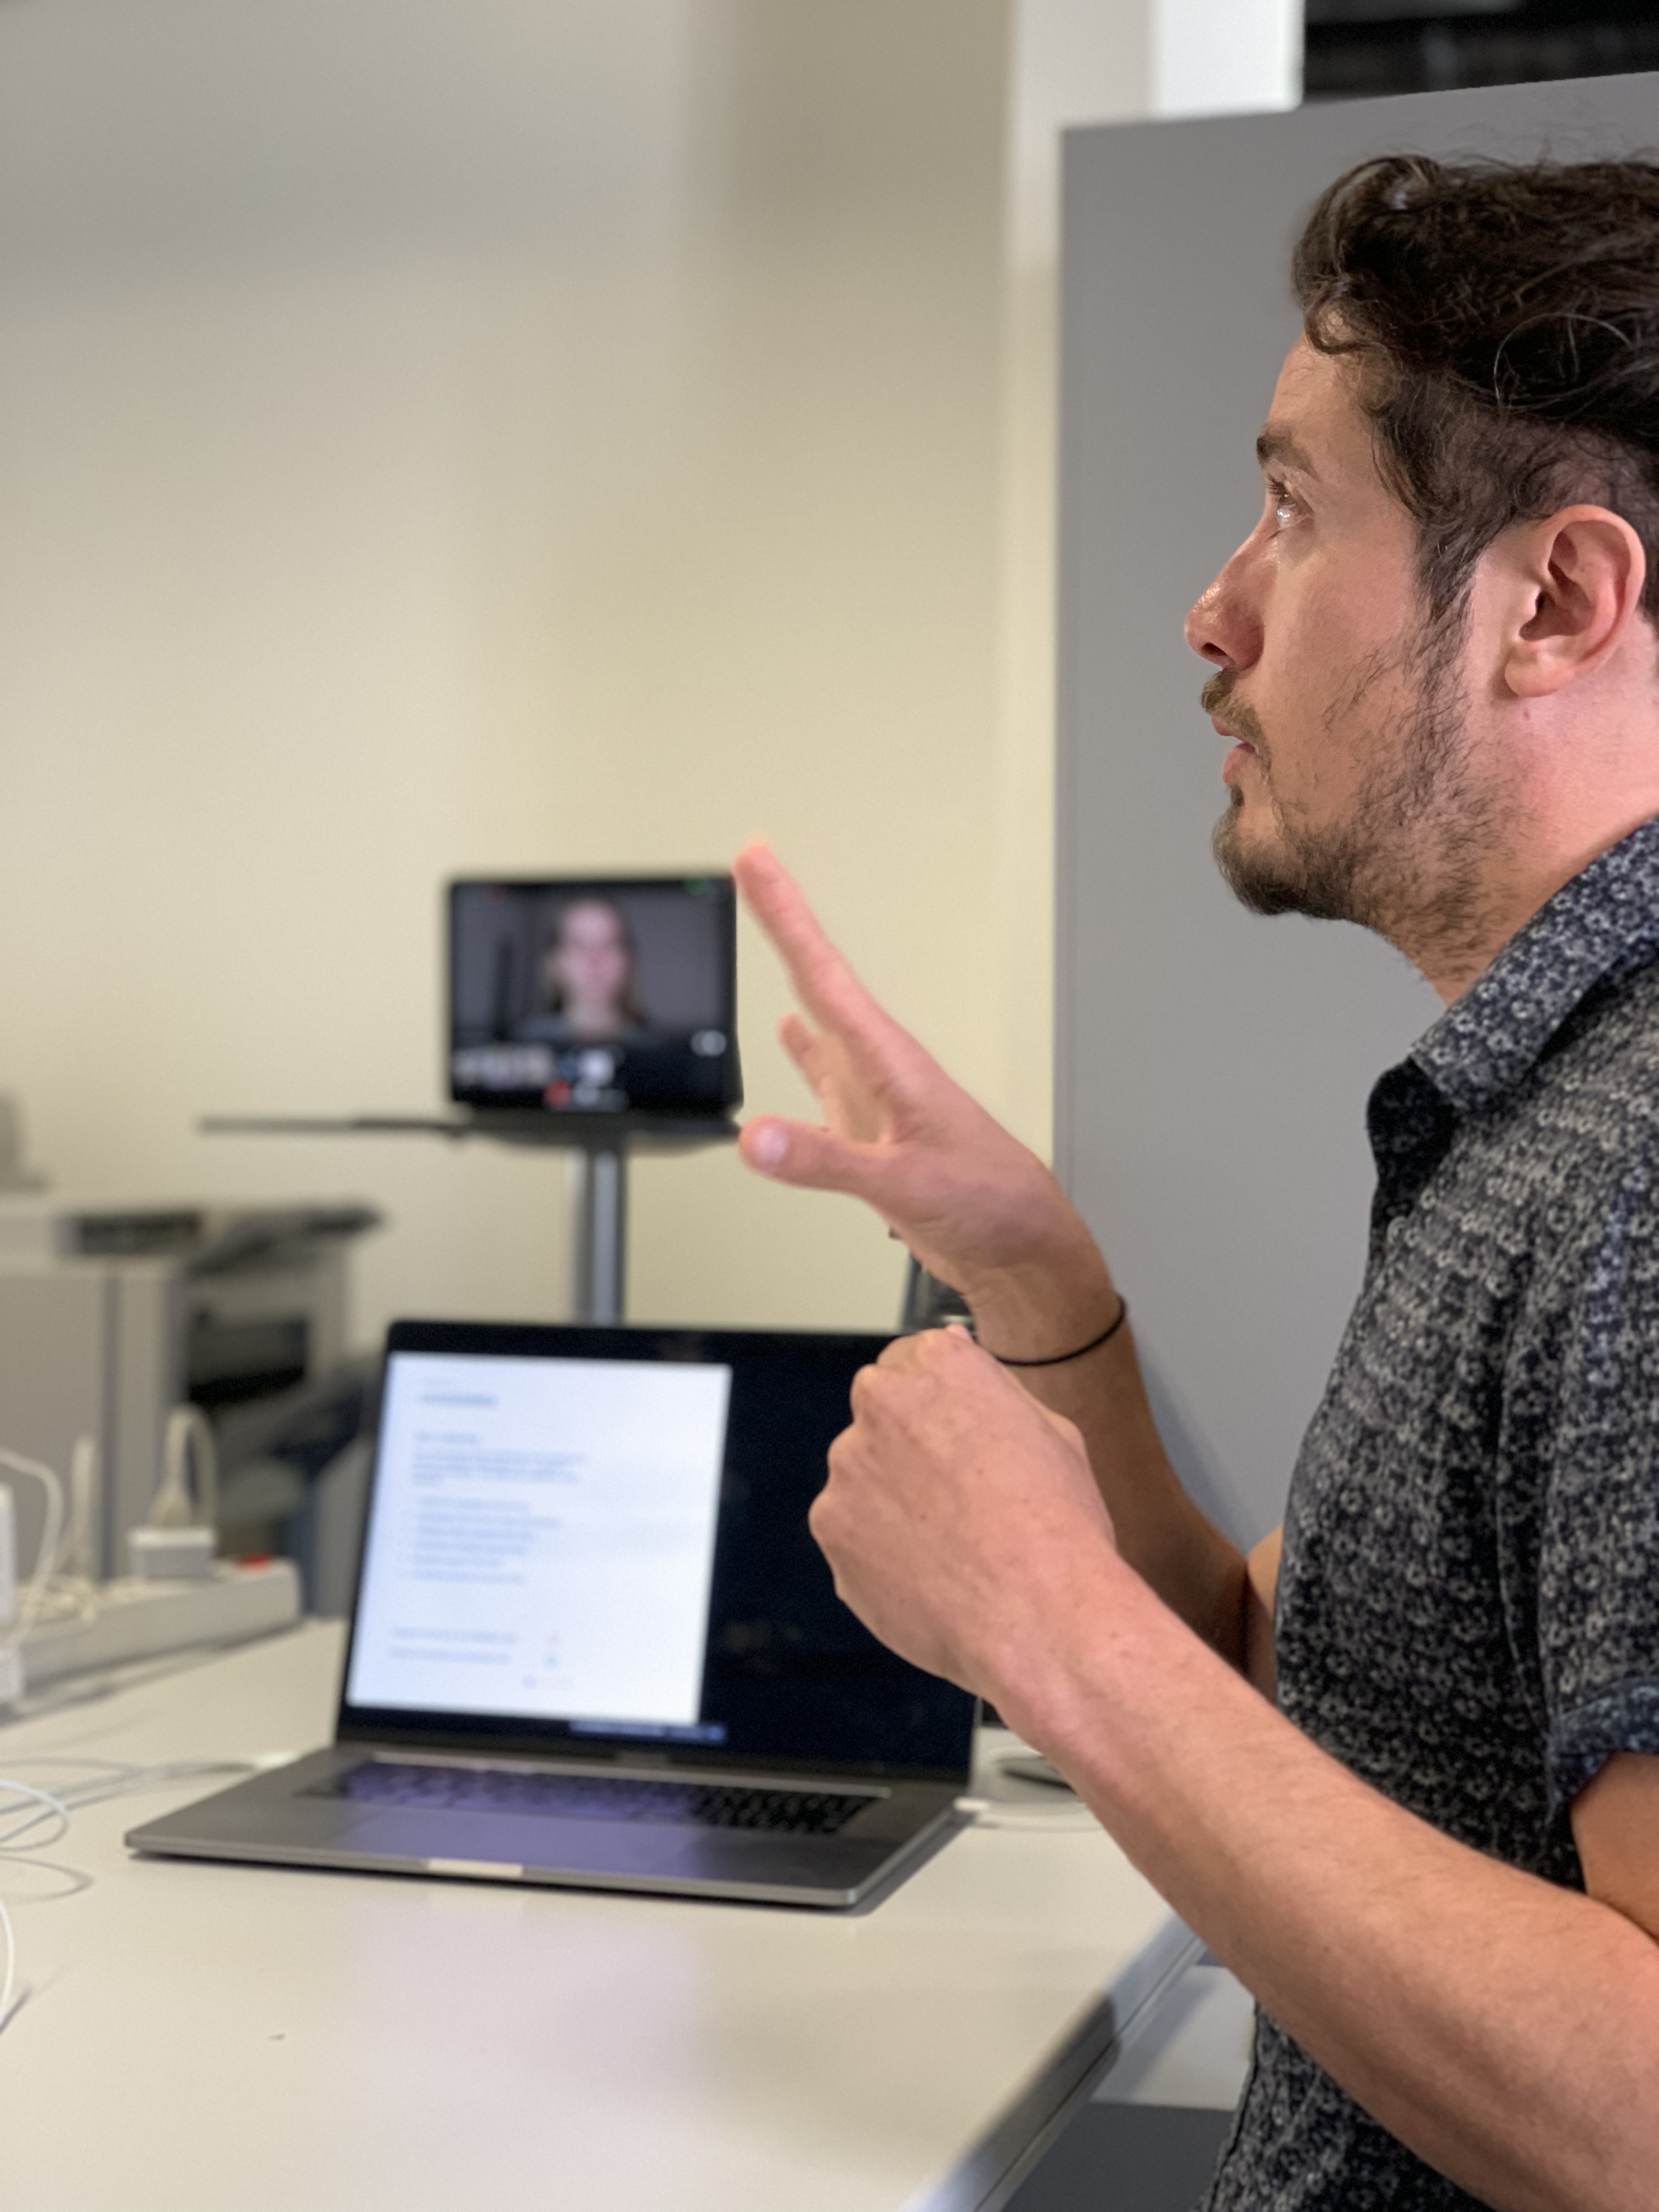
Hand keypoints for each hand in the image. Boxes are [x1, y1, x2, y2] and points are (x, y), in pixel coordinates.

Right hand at [733, 843, 1104, 1310]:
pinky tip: (788, 1034)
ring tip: (768, 928)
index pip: (824, 975)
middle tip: (753, 868)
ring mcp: (875, 1097)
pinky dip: (802, 1052)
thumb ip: (825, 1160)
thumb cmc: (988, 1204)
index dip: (787, 916)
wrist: (1020, 1246)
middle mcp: (879, 1068)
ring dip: (793, 975)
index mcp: (890, 1063)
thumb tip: (756, 1136)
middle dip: (784, 922)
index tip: (756, 863)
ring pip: (823, 1020)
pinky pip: (827, 1077)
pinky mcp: (871, 1132)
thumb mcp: (902, 1185)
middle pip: (819, 980)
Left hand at [812, 1327, 1120, 1708]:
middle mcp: (883, 1402)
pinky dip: (877, 1550)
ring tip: (950, 1546)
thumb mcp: (1052, 1431)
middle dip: (907, 1446)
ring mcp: (849, 1466)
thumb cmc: (1059, 1526)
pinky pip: (850, 1530)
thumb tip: (954, 1343)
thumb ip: (990, 1386)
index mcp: (940, 1365)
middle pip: (881, 1413)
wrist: (1040, 1616)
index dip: (938, 1407)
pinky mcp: (831, 1525)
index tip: (956, 1442)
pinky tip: (928, 1574)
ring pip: (862, 1475)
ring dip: (891, 1499)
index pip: (913, 1360)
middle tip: (958, 1499)